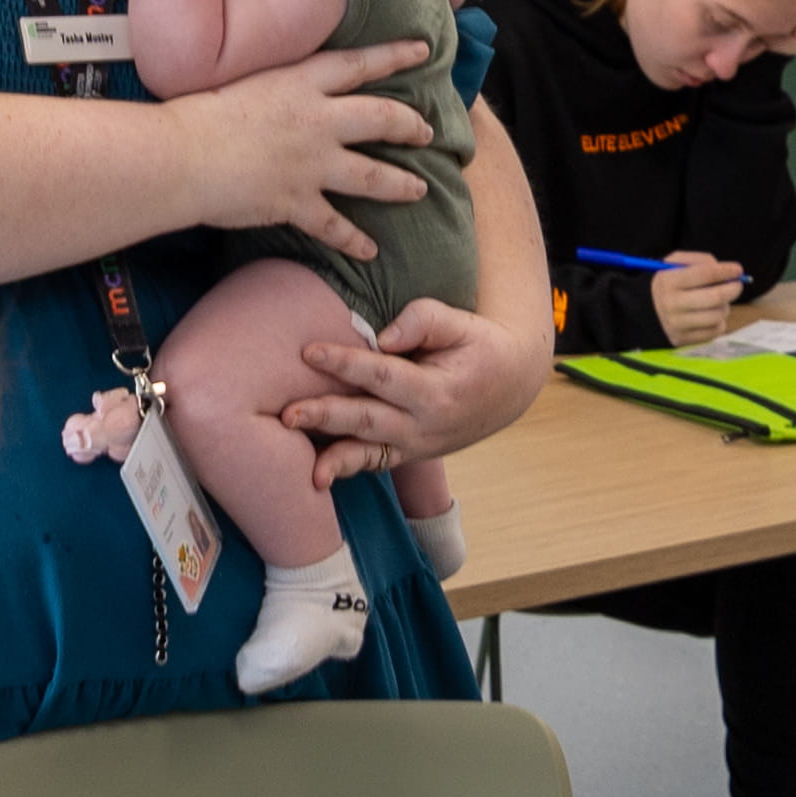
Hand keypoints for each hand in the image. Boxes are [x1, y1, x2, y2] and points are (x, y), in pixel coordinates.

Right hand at [171, 44, 436, 259]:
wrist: (181, 155)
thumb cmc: (197, 114)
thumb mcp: (245, 82)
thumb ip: (277, 87)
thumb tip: (286, 92)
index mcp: (300, 83)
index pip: (359, 64)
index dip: (394, 56)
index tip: (421, 51)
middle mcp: (316, 120)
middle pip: (380, 118)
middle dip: (409, 125)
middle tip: (427, 131)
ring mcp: (310, 164)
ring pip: (372, 175)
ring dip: (400, 184)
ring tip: (418, 189)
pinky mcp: (297, 201)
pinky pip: (335, 226)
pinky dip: (354, 241)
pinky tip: (370, 251)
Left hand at [283, 293, 544, 478]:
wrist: (509, 387)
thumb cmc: (479, 348)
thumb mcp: (462, 324)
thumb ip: (423, 321)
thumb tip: (380, 337)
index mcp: (437, 391)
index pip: (384, 375)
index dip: (345, 363)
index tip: (308, 351)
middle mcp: (424, 426)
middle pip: (367, 420)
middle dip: (325, 416)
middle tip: (286, 413)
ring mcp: (415, 445)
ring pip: (366, 451)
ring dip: (328, 452)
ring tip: (294, 447)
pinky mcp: (407, 454)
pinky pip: (372, 464)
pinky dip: (344, 469)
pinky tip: (315, 476)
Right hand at [646, 250, 747, 343]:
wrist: (650, 308)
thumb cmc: (671, 282)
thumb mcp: (677, 263)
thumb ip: (701, 261)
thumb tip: (728, 274)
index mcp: (669, 281)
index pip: (705, 274)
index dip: (726, 271)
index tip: (738, 269)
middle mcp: (671, 304)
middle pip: (715, 297)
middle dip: (733, 289)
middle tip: (737, 285)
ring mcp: (677, 324)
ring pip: (717, 315)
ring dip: (725, 306)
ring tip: (720, 301)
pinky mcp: (684, 339)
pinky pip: (715, 331)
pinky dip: (719, 321)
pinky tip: (711, 314)